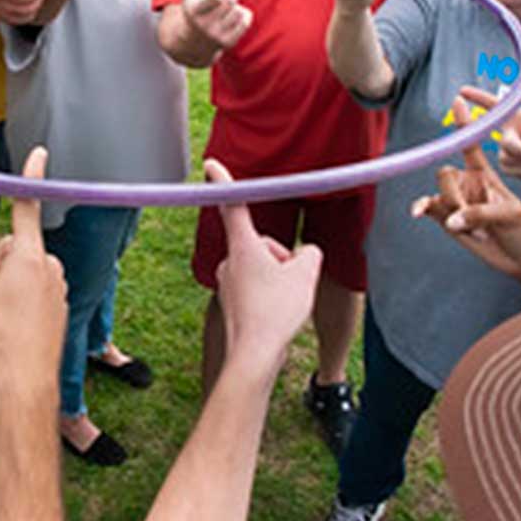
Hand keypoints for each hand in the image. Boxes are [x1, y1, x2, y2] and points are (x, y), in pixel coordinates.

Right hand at [0, 147, 67, 386]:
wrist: (25, 378)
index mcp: (29, 255)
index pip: (26, 208)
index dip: (30, 178)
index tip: (40, 153)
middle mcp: (50, 265)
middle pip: (12, 251)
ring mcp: (57, 287)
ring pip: (22, 274)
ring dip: (7, 288)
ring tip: (1, 318)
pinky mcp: (59, 305)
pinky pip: (31, 293)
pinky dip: (19, 305)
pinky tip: (12, 327)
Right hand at [166, 0, 252, 59]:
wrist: (193, 43)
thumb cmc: (194, 12)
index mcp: (195, 12)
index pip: (214, 1)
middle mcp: (205, 25)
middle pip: (230, 2)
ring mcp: (216, 35)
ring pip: (239, 11)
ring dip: (237, 8)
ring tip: (227, 12)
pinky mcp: (228, 42)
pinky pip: (245, 21)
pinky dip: (244, 17)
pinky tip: (234, 20)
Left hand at [205, 160, 319, 384]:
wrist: (254, 356)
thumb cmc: (275, 312)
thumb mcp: (306, 274)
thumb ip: (310, 254)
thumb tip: (306, 254)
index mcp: (242, 246)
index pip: (233, 206)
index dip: (225, 182)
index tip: (211, 165)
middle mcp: (229, 261)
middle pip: (263, 245)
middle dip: (282, 259)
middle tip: (290, 284)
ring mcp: (228, 283)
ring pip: (262, 268)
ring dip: (278, 280)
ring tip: (284, 303)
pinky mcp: (232, 303)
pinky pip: (258, 288)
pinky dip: (271, 297)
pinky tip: (276, 315)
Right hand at [411, 96, 520, 280]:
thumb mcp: (509, 215)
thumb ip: (479, 213)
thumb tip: (451, 220)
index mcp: (485, 175)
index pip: (472, 144)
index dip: (466, 123)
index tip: (459, 101)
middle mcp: (468, 184)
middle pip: (447, 174)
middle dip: (455, 193)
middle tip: (470, 214)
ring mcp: (457, 200)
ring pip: (439, 193)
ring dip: (449, 207)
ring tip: (471, 227)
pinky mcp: (447, 218)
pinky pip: (428, 206)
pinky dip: (423, 208)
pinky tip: (417, 212)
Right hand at [460, 86, 520, 184]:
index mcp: (520, 118)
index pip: (497, 106)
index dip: (479, 98)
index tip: (462, 91)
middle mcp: (509, 131)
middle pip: (506, 141)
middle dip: (519, 151)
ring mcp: (506, 148)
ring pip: (507, 157)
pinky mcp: (506, 164)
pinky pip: (509, 169)